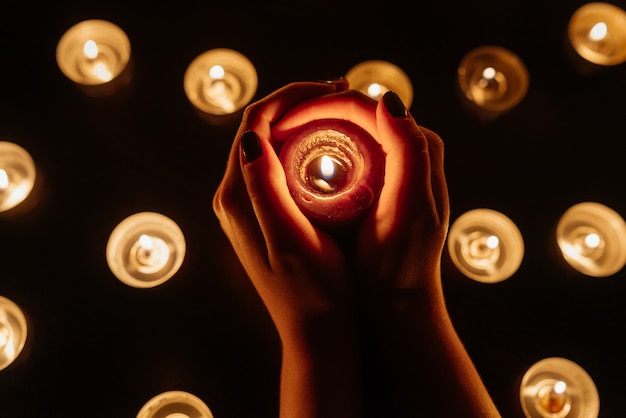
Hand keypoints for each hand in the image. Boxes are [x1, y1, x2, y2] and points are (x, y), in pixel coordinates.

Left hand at [212, 80, 356, 337]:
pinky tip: (330, 144)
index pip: (254, 124)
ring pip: (269, 144)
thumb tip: (251, 137)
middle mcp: (235, 196)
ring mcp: (249, 205)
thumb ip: (264, 189)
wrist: (316, 331)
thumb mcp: (289, 239)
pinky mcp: (265, 213)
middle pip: (259, 129)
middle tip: (342, 93)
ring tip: (339, 110)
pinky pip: (279, 164)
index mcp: (236, 196)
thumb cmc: (312, 291)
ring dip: (300, 120)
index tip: (332, 89)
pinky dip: (302, 143)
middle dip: (298, 102)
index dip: (291, 97)